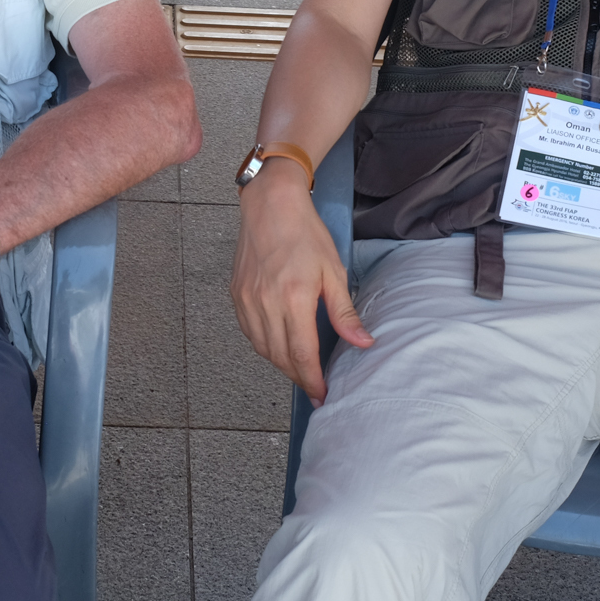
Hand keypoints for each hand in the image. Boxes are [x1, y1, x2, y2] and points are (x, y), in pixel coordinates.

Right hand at [229, 158, 371, 403]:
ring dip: (280, 363)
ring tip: (299, 368)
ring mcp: (247, 299)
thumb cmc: (305, 232)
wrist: (270, 205)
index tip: (322, 395)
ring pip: (262, 348)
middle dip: (298, 376)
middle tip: (314, 386)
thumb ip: (344, 312)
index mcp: (294, 298)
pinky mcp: (237, 294)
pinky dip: (264, 345)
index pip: (302, 354)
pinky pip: (249, 332)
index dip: (312, 380)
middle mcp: (266, 302)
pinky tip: (277, 345)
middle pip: (280, 356)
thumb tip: (362, 342)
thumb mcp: (334, 271)